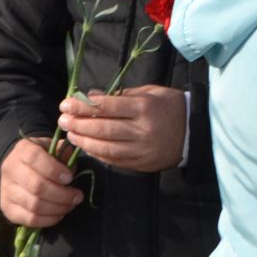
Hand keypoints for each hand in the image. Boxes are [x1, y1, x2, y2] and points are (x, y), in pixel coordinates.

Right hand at [0, 137, 82, 227]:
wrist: (19, 170)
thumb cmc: (43, 159)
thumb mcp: (53, 148)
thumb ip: (64, 153)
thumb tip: (71, 163)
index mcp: (23, 150)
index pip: (35, 158)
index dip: (54, 170)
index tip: (69, 178)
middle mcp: (10, 169)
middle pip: (36, 186)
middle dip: (62, 194)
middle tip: (77, 196)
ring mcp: (6, 190)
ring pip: (34, 205)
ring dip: (58, 208)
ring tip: (71, 205)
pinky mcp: (8, 208)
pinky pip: (30, 219)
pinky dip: (49, 219)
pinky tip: (60, 214)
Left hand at [58, 85, 185, 172]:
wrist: (194, 131)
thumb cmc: (169, 106)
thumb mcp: (149, 92)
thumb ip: (120, 95)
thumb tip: (91, 96)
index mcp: (144, 107)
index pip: (106, 107)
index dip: (83, 106)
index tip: (66, 104)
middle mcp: (142, 130)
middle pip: (103, 128)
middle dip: (78, 124)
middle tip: (62, 119)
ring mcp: (141, 149)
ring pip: (106, 147)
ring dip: (83, 141)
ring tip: (70, 134)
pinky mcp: (141, 164)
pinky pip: (114, 160)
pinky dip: (97, 154)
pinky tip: (85, 147)